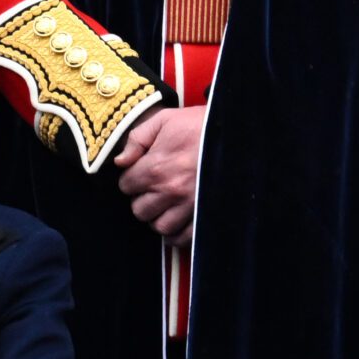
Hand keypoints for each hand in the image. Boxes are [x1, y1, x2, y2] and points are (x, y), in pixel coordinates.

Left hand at [113, 104, 203, 241]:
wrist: (239, 133)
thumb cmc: (201, 126)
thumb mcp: (164, 121)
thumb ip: (136, 139)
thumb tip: (120, 161)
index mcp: (156, 168)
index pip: (126, 186)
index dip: (131, 180)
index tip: (140, 174)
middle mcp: (171, 191)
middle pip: (140, 210)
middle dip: (142, 200)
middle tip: (152, 190)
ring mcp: (191, 206)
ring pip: (161, 227)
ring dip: (159, 218)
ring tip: (165, 206)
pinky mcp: (208, 215)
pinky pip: (185, 238)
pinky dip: (178, 234)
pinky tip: (177, 222)